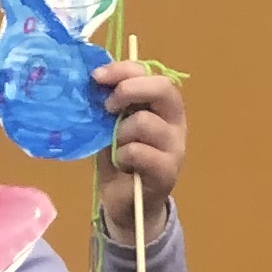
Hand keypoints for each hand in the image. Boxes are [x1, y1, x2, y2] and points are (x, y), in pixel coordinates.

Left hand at [93, 63, 183, 224]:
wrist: (126, 201)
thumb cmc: (121, 156)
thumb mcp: (114, 122)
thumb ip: (113, 101)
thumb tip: (95, 78)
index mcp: (163, 103)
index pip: (151, 72)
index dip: (124, 70)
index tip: (97, 77)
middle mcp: (176, 121)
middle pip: (162, 88)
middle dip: (128, 91)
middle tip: (107, 107)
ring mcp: (175, 146)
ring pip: (144, 122)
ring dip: (120, 133)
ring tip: (117, 146)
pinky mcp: (167, 171)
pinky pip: (138, 151)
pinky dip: (122, 155)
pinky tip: (122, 164)